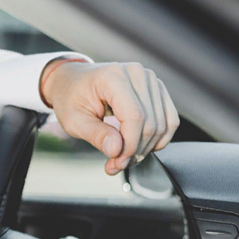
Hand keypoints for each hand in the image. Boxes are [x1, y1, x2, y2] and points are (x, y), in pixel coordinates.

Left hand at [41, 60, 178, 175]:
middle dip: (136, 151)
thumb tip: (117, 150)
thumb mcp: (73, 120)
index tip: (117, 162)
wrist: (71, 81)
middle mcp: (136, 74)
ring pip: (163, 123)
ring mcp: (149, 80)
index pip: (135, 116)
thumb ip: (96, 135)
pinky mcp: (157, 89)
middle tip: (116, 165)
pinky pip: (169, 119)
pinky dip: (157, 139)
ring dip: (146, 148)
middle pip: (151, 122)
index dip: (130, 145)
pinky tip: (138, 148)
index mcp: (112, 77)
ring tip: (123, 158)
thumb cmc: (70, 98)